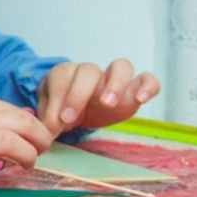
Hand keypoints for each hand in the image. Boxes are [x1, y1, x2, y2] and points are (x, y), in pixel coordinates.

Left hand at [37, 60, 160, 135]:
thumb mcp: (49, 115)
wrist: (73, 114)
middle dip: (79, 93)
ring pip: (121, 66)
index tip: (59, 120)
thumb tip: (49, 130)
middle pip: (89, 70)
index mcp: (65, 74)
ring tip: (107, 104)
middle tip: (72, 118)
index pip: (63, 76)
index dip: (59, 97)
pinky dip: (148, 86)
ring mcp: (113, 79)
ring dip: (115, 83)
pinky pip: (147, 79)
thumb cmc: (59, 111)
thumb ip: (48, 119)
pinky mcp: (133, 89)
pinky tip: (141, 99)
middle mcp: (89, 72)